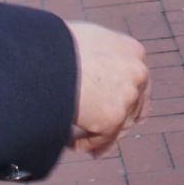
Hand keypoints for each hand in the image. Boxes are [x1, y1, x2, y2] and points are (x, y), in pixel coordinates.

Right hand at [67, 21, 148, 154]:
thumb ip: (99, 54)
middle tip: (92, 125)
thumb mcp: (86, 39)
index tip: (105, 105)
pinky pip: (100, 143)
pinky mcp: (113, 119)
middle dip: (114, 118)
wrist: (46, 56)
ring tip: (72, 133)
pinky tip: (66, 139)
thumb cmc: (56, 44)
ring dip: (98, 132)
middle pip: (133, 106)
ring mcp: (127, 97)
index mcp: (132, 50)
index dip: (121, 95)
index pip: (136, 80)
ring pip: (118, 127)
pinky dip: (83, 144)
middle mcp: (137, 73)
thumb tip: (90, 68)